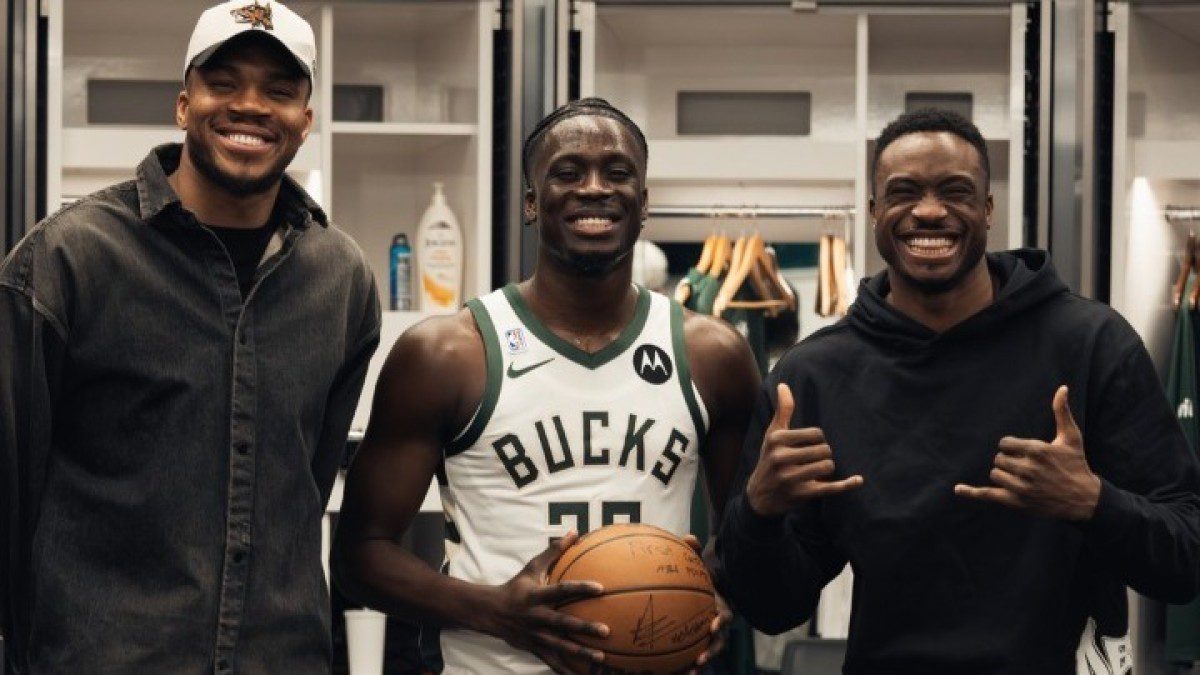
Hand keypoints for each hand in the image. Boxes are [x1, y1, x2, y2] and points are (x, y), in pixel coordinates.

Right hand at [485, 531, 608, 672]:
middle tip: (605, 631)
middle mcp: (536, 617)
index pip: (561, 590)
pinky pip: (552, 661)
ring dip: (580, 653)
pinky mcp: (534, 648)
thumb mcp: (532, 567)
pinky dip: (566, 669)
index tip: (601, 588)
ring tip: (601, 657)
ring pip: (560, 646)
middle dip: (583, 628)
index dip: (580, 588)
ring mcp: (535, 636)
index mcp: (536, 596)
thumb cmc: (516, 587)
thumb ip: (554, 551)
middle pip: (562, 624)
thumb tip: (574, 532)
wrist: (490, 613)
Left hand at [680, 535, 732, 672]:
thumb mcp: (699, 560)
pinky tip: (666, 670)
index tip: (714, 625)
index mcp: (721, 605)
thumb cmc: (700, 570)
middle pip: (719, 641)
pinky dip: (682, 661)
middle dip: (711, 652)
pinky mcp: (697, 639)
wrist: (705, 581)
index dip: (722, 621)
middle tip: (700, 661)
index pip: (726, 615)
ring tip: (686, 674)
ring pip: (707, 651)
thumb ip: (695, 549)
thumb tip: (688, 537)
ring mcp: (708, 633)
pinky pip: (691, 651)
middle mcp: (717, 622)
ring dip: (698, 664)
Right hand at [745, 383, 863, 516]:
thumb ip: (783, 410)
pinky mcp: (801, 494)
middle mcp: (781, 458)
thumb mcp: (772, 435)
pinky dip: (846, 484)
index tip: (808, 446)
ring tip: (815, 471)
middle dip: (823, 454)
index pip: (816, 433)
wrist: (759, 497)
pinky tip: (858, 480)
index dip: (818, 439)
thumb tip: (783, 384)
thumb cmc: (769, 459)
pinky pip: (830, 487)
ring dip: (827, 468)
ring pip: (828, 466)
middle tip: (811, 461)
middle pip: (824, 450)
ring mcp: (791, 478)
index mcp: (776, 440)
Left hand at [955, 385, 1101, 520]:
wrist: (1083, 499)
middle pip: (999, 459)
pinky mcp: (1017, 502)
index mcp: (1037, 451)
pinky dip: (972, 493)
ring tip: (1022, 478)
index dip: (1012, 447)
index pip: (1004, 444)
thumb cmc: (1076, 464)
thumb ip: (1062, 412)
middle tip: (1027, 467)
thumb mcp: (1072, 437)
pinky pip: (988, 494)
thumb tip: (1062, 387)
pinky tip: (958, 489)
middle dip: (1009, 461)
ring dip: (1004, 475)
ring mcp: (1022, 487)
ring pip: (995, 474)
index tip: (1024, 453)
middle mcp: (1028, 469)